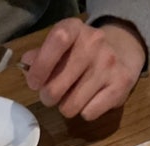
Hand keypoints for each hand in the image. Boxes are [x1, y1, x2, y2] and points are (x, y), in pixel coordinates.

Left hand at [22, 18, 145, 119]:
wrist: (122, 55)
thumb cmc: (80, 55)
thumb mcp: (60, 49)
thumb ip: (40, 57)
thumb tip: (26, 66)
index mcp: (75, 29)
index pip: (57, 40)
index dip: (41, 66)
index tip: (34, 83)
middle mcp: (94, 43)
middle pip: (56, 87)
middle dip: (48, 97)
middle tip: (52, 94)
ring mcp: (108, 64)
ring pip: (70, 106)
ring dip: (66, 107)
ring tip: (73, 96)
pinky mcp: (120, 85)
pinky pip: (88, 113)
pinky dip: (85, 112)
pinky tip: (90, 99)